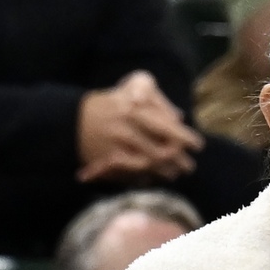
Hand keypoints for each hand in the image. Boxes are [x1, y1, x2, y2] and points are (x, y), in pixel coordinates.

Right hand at [76, 71, 203, 183]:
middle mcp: (126, 131)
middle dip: (180, 161)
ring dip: (167, 173)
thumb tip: (180, 117)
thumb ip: (157, 101)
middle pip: (162, 152)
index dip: (186, 139)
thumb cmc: (109, 104)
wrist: (71, 121)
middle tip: (189, 166)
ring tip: (175, 173)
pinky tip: (155, 177)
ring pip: (151, 167)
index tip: (198, 145)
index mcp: (133, 110)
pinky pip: (134, 176)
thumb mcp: (131, 91)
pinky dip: (147, 178)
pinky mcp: (108, 165)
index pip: (168, 128)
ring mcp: (116, 150)